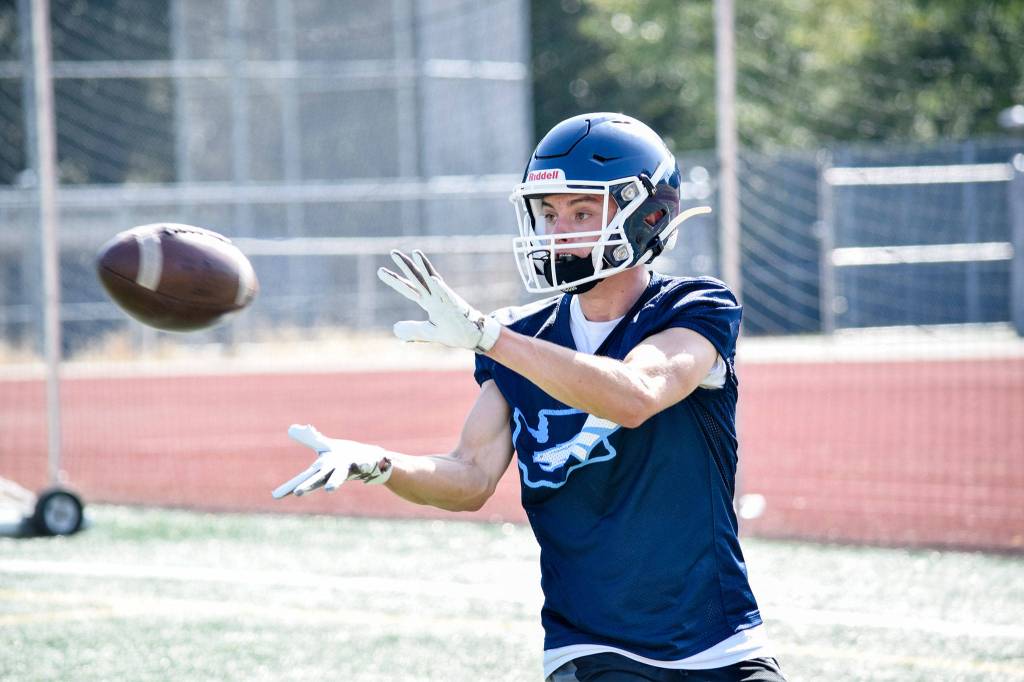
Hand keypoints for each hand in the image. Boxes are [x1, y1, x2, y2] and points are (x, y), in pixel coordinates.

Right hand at [271, 424, 391, 498]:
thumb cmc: (344, 457)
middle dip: (308, 485)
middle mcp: (334, 471)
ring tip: (329, 489)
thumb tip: (291, 429)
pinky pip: (365, 465)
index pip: (303, 477)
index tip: (275, 496)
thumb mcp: (325, 446)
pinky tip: (364, 465)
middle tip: (297, 492)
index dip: (289, 486)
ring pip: (340, 476)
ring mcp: (349, 469)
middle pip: (318, 479)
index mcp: (322, 468)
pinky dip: (364, 465)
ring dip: (334, 482)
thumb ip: (309, 438)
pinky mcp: (365, 464)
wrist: (371, 460)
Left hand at [377, 250, 500, 351]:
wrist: (473, 336)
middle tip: (393, 252)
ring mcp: (445, 298)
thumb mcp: (429, 333)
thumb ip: (412, 330)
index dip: (395, 280)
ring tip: (415, 253)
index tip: (380, 271)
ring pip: (432, 280)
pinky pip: (446, 294)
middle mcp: (435, 296)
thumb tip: (395, 329)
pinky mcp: (455, 305)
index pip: (409, 288)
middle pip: (418, 278)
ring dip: (423, 267)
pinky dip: (439, 287)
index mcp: (428, 302)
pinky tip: (433, 279)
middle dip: (406, 265)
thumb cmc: (454, 332)